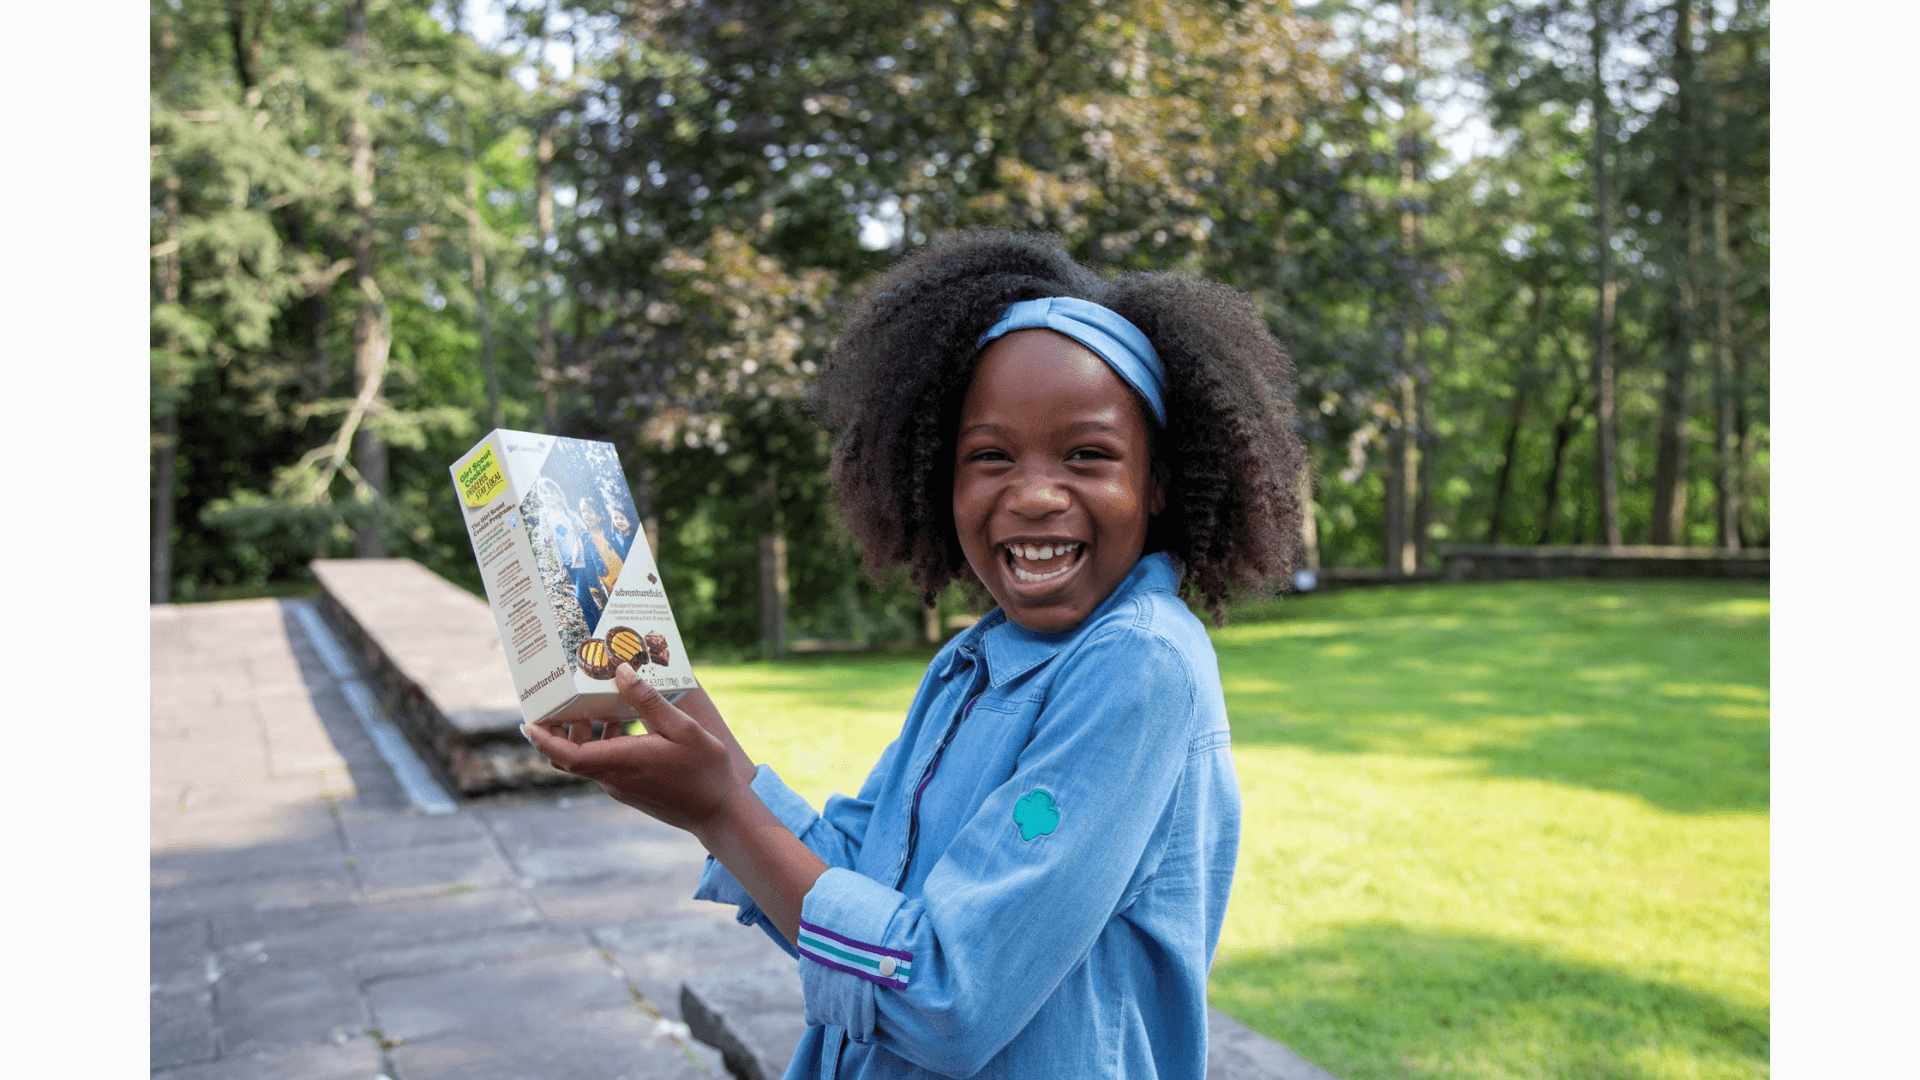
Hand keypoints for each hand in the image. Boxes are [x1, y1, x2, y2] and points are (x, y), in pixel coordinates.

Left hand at [524, 664, 746, 833]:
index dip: (544, 741)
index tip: (527, 724)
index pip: (568, 756)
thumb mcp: (682, 727)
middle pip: (569, 757)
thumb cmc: (704, 770)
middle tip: (559, 701)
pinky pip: (603, 765)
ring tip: (598, 704)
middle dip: (558, 731)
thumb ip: (647, 701)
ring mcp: (620, 786)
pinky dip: (602, 744)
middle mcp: (614, 778)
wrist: (718, 812)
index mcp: (622, 762)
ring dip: (584, 734)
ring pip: (586, 760)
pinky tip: (624, 723)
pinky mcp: (629, 790)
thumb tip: (620, 672)